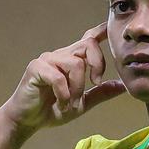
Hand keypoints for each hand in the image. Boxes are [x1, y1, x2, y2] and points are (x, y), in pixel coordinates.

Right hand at [0, 21, 126, 134]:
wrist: (27, 121)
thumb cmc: (51, 110)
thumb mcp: (81, 104)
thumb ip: (100, 93)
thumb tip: (121, 86)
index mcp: (71, 60)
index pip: (88, 39)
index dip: (100, 31)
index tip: (112, 27)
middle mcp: (60, 55)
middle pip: (87, 45)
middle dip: (98, 63)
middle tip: (96, 83)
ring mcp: (48, 59)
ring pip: (75, 64)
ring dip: (78, 88)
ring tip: (71, 104)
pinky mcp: (36, 68)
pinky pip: (58, 77)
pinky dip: (64, 94)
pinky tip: (62, 104)